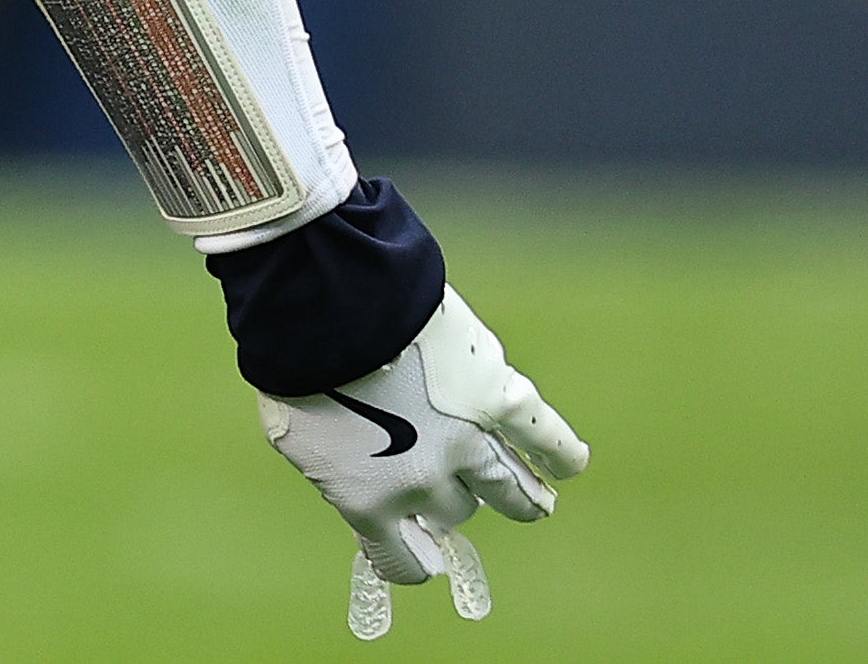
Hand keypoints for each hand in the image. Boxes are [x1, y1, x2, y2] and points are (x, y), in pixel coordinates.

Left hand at [257, 288, 588, 638]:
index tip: (424, 551)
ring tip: (536, 502)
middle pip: (455, 511)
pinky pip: (541, 434)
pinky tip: (572, 464)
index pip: (406, 561)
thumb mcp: (296, 433)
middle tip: (460, 496)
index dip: (415, 555)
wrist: (327, 307)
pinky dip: (561, 451)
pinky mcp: (495, 395)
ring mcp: (466, 441)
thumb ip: (334, 463)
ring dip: (523, 496)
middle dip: (452, 501)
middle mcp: (424, 484)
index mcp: (370, 503)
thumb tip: (353, 465)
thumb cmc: (296, 363)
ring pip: (507, 487)